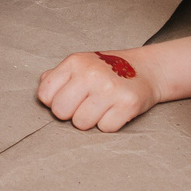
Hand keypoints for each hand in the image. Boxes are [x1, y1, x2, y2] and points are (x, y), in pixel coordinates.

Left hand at [39, 50, 157, 131]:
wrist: (147, 69)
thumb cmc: (107, 70)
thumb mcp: (80, 64)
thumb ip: (57, 77)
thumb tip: (43, 94)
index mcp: (75, 62)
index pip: (45, 95)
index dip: (55, 101)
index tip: (69, 98)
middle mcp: (91, 73)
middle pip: (60, 112)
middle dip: (71, 113)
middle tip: (85, 105)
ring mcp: (110, 88)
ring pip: (81, 124)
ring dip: (91, 121)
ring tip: (101, 107)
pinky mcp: (128, 104)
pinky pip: (105, 128)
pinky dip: (110, 124)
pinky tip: (115, 110)